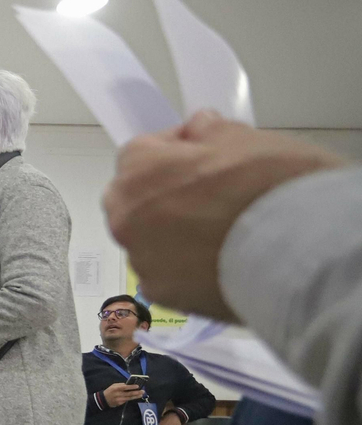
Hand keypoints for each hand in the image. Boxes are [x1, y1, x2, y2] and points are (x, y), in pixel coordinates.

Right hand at [102, 382, 144, 407]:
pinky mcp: (120, 403)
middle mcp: (118, 394)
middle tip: (143, 391)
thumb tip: (128, 385)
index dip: (132, 387)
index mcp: (116, 388)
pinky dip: (131, 398)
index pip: (125, 387)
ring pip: (129, 398)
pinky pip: (127, 400)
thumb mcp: (113, 386)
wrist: (104, 399)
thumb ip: (120, 385)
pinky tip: (135, 397)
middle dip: (137, 392)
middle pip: (129, 393)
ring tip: (141, 394)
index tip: (138, 386)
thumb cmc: (109, 391)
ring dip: (136, 396)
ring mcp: (119, 399)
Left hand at [104, 110, 347, 319]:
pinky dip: (185, 268)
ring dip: (171, 234)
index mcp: (138, 172)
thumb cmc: (268, 183)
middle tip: (209, 196)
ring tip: (219, 235)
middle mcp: (126, 217)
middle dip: (161, 194)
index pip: (141, 152)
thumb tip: (197, 128)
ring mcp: (141, 260)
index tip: (205, 157)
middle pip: (133, 199)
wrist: (298, 251)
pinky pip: (165, 273)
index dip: (173, 151)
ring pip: (147, 240)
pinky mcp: (162, 295)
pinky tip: (219, 263)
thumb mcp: (246, 138)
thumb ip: (210, 132)